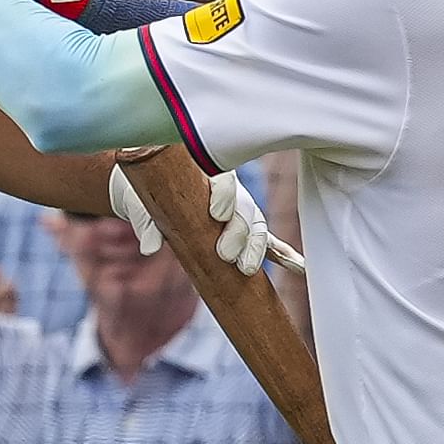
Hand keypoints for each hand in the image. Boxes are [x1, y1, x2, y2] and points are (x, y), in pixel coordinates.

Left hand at [107, 163, 298, 275]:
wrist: (149, 194)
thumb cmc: (147, 192)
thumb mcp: (142, 204)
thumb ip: (148, 223)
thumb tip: (150, 248)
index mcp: (207, 174)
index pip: (225, 180)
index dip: (224, 195)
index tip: (216, 214)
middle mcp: (229, 194)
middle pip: (244, 209)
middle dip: (239, 233)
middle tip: (226, 255)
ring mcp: (239, 213)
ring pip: (256, 228)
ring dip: (256, 250)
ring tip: (247, 269)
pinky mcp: (242, 234)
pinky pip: (268, 244)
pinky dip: (285, 256)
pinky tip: (301, 268)